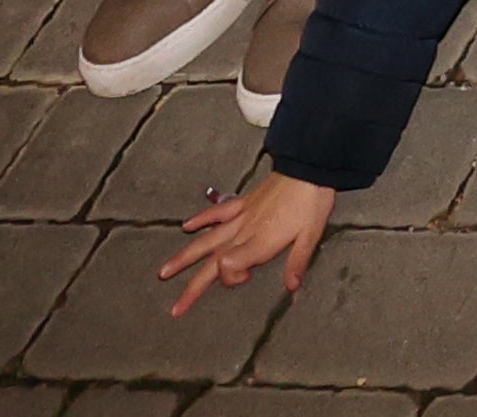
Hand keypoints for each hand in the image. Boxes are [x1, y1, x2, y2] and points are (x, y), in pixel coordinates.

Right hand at [163, 172, 332, 317]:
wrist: (309, 168)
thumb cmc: (312, 201)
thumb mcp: (311, 234)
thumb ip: (298, 261)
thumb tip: (291, 287)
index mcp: (259, 242)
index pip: (229, 268)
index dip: (231, 278)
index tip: (243, 278)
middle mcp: (244, 232)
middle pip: (211, 263)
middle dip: (192, 287)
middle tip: (176, 308)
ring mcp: (240, 217)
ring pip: (206, 240)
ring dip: (184, 257)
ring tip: (164, 272)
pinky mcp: (242, 203)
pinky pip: (217, 212)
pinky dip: (201, 218)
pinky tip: (187, 226)